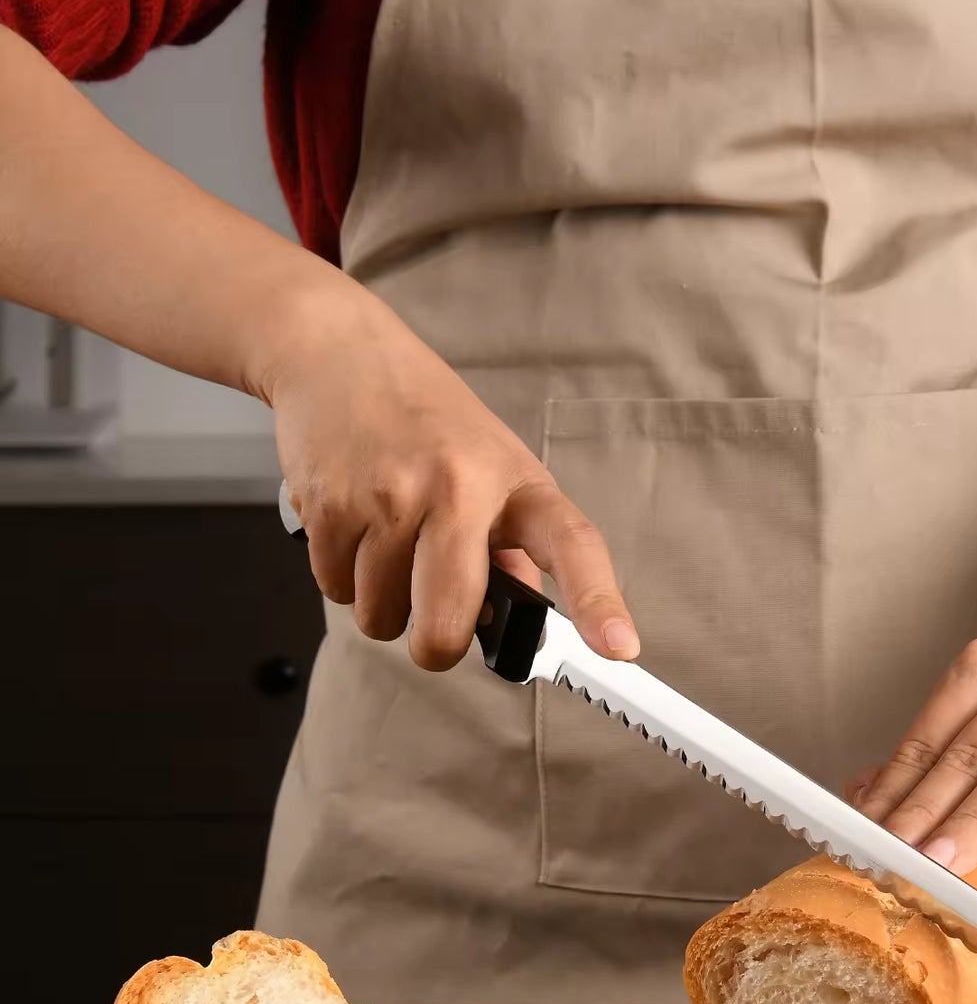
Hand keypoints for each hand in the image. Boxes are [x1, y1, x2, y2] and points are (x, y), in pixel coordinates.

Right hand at [263, 287, 637, 671]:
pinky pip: (336, 590)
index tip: (620, 647)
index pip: (571, 546)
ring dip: (382, 603)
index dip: (597, 603)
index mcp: (517, 484)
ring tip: (389, 545)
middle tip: (435, 626)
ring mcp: (388, 496)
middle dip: (437, 646)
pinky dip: (343, 578)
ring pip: (382, 617)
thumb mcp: (496, 469)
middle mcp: (458, 488)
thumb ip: (512, 551)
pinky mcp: (328, 504)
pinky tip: (356, 530)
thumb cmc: (429, 422)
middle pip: (446, 624)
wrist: (341, 356)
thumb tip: (515, 624)